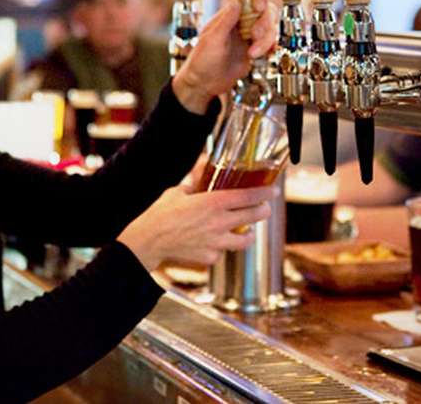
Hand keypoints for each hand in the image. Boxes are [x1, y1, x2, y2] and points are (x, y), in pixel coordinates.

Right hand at [117, 184, 274, 270]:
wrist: (149, 241)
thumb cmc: (161, 214)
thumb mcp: (178, 192)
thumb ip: (195, 180)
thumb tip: (202, 163)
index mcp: (212, 202)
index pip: (248, 196)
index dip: (264, 193)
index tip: (271, 192)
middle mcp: (218, 222)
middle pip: (253, 217)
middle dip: (263, 211)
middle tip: (264, 209)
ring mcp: (216, 242)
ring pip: (245, 240)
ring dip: (248, 234)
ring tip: (247, 231)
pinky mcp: (210, 257)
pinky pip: (222, 252)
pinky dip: (221, 247)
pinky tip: (214, 242)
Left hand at [171, 0, 277, 113]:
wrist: (204, 85)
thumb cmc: (201, 62)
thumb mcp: (212, 40)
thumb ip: (226, 21)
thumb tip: (237, 2)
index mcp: (229, 15)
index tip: (259, 7)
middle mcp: (241, 23)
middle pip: (266, 12)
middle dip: (265, 24)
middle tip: (254, 36)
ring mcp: (249, 36)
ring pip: (271, 29)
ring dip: (266, 41)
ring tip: (252, 54)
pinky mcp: (255, 49)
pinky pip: (271, 43)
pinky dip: (270, 48)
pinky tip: (261, 56)